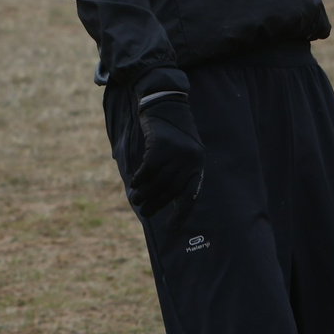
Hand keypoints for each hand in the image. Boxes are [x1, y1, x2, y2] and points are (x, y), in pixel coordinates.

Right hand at [128, 90, 204, 212]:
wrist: (166, 104)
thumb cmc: (173, 135)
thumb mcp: (183, 154)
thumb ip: (178, 175)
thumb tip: (168, 203)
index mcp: (198, 164)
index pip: (190, 195)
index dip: (181, 214)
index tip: (172, 229)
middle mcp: (190, 159)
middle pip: (170, 189)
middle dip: (156, 203)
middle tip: (145, 212)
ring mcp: (176, 151)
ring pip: (158, 180)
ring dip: (145, 193)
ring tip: (137, 200)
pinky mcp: (161, 144)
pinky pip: (148, 169)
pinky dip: (140, 179)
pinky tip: (135, 184)